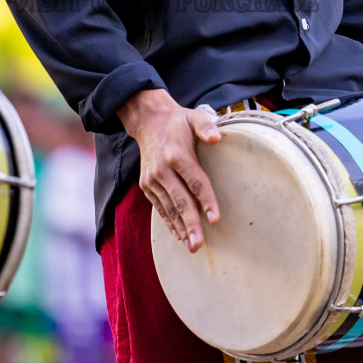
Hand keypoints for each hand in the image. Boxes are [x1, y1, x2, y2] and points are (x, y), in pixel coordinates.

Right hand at [119, 88, 220, 251]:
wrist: (147, 121)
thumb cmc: (178, 122)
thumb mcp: (194, 116)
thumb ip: (206, 125)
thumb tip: (216, 137)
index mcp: (177, 154)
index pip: (195, 182)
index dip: (206, 201)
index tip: (215, 219)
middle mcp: (162, 169)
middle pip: (180, 201)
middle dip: (191, 224)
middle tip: (200, 244)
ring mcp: (152, 179)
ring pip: (169, 208)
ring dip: (181, 228)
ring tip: (193, 246)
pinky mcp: (146, 185)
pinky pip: (159, 207)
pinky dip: (169, 222)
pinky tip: (179, 235)